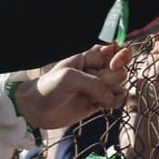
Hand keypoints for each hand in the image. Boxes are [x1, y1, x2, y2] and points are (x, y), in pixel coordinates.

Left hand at [15, 44, 131, 130]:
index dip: (121, 55)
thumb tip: (110, 96)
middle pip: (121, 70)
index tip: (114, 64)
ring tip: (94, 97)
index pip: (116, 49)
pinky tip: (102, 104)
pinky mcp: (98, 101)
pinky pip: (117, 98)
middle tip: (94, 85)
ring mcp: (98, 86)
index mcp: (89, 57)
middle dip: (111, 78)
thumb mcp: (69, 78)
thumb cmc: (48, 88)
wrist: (36, 109)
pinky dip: (114, 101)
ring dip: (111, 91)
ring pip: (120, 85)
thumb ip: (93, 83)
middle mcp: (96, 70)